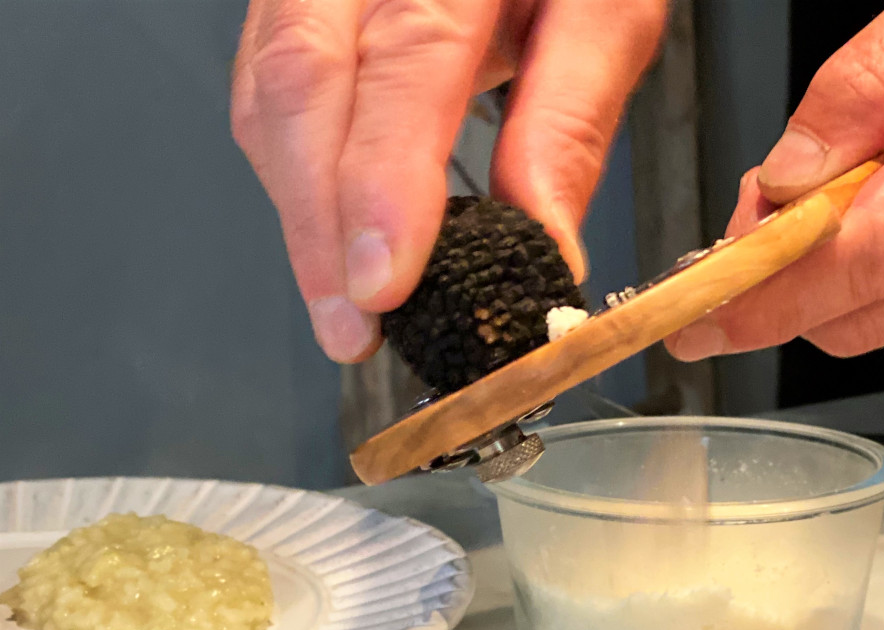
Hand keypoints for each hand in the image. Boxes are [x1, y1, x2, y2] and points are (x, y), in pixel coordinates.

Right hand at [232, 0, 664, 362]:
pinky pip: (264, 90)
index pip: (404, 62)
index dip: (381, 184)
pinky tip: (326, 239)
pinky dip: (292, 179)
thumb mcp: (606, 8)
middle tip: (351, 329)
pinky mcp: (289, 4)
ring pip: (268, 94)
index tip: (384, 286)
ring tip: (343, 308)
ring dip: (299, 216)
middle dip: (317, 225)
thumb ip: (568, 121)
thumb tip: (543, 246)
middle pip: (301, 82)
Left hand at [667, 0, 883, 362]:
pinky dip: (850, 266)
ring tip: (810, 191)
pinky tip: (850, 201)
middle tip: (757, 211)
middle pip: (850, 315)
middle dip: (778, 285)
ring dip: (811, 278)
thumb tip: (790, 174)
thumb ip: (867, 88)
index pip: (855, 262)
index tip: (696, 322)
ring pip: (870, 313)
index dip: (767, 302)